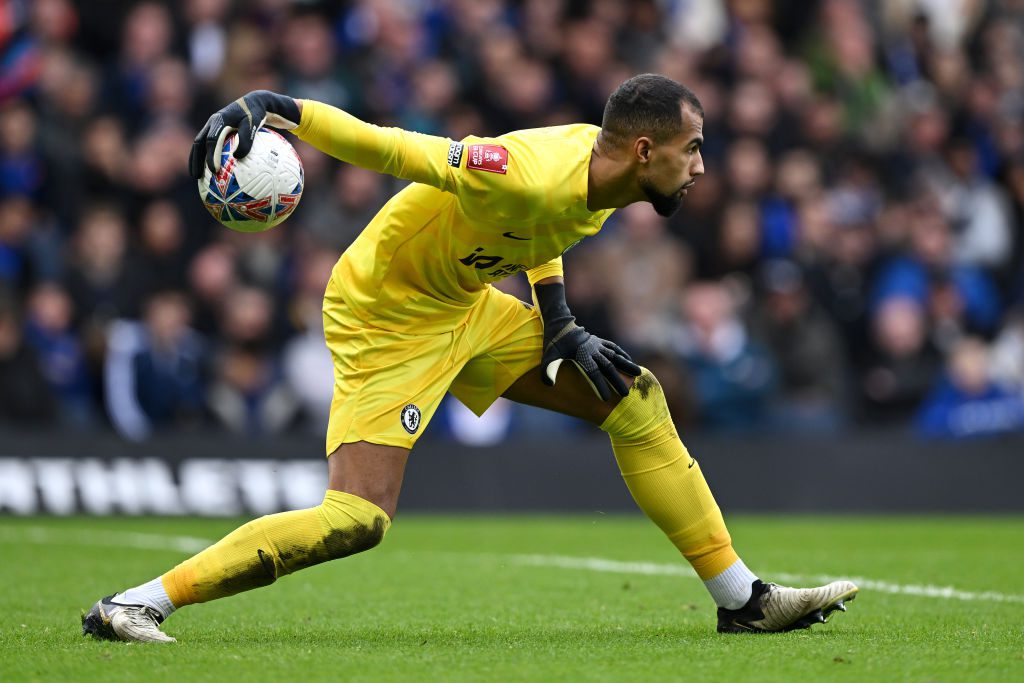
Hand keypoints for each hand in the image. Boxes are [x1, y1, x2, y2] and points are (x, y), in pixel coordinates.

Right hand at [189, 90, 301, 178]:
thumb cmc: (256, 114)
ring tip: (198, 177)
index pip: (212, 141)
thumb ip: (247, 139)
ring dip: (197, 160)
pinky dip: (206, 157)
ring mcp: (212, 127)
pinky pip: (208, 145)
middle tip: (196, 177)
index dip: (211, 156)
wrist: (254, 102)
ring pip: (200, 145)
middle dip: (196, 160)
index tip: (214, 171)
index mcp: (219, 121)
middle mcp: (212, 123)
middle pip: (199, 144)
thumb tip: (238, 157)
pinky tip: (212, 170)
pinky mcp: (216, 131)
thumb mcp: (254, 124)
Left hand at [533, 281, 640, 400]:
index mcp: (581, 355)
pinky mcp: (599, 342)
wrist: (560, 323)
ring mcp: (597, 345)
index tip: (606, 398)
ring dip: (627, 365)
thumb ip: (547, 370)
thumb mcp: (548, 356)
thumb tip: (548, 385)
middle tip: (626, 394)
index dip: (600, 385)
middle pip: (608, 367)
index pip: (593, 373)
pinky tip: (630, 362)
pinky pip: (613, 348)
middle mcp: (592, 351)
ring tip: (638, 374)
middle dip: (617, 381)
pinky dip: (623, 354)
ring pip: (615, 356)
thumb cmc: (553, 342)